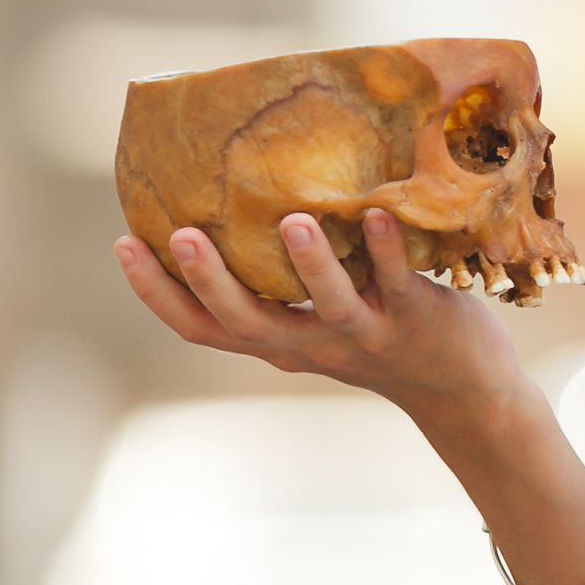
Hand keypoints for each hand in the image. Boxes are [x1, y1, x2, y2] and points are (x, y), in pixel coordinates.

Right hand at [114, 211, 531, 418]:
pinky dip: (386, 250)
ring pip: (328, 306)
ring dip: (309, 264)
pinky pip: (398, 282)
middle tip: (179, 235)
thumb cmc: (381, 331)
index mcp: (279, 339)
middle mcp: (311, 343)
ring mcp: (363, 334)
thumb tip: (246, 197)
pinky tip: (377, 215)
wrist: (461, 386)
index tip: (123, 244)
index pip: (202, 326)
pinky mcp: (413, 320)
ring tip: (293, 220)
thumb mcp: (320, 315)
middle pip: (247, 323)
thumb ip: (284, 277)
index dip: (157, 292)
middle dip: (210, 281)